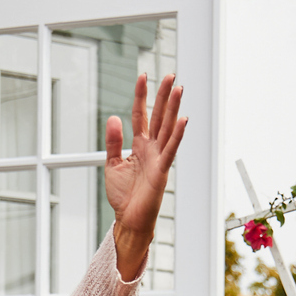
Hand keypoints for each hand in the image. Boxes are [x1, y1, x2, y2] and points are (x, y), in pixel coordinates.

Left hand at [104, 74, 188, 281]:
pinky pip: (170, 150)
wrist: (128, 219)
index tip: (143, 76)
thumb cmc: (123, 195)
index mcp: (139, 146)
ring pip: (168, 128)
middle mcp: (151, 149)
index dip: (141, 96)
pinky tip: (183, 120)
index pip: (141, 115)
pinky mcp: (162, 171)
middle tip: (170, 75)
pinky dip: (177, 135)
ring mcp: (158, 158)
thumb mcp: (112, 163)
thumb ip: (114, 141)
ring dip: (173, 109)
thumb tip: (114, 117)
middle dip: (163, 96)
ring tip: (179, 89)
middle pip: (159, 116)